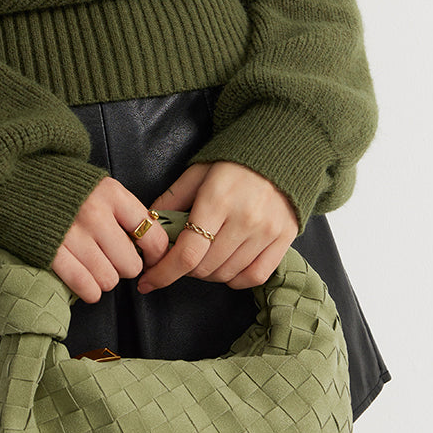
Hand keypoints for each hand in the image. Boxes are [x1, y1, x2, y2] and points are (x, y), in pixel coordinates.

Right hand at [51, 176, 171, 302]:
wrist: (17, 179)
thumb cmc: (65, 187)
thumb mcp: (100, 187)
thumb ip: (124, 211)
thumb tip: (149, 246)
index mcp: (112, 194)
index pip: (152, 236)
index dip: (156, 255)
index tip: (149, 258)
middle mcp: (95, 214)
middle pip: (130, 265)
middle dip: (123, 266)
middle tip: (111, 257)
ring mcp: (71, 235)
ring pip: (109, 280)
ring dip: (104, 278)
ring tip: (93, 264)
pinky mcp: (51, 252)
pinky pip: (85, 287)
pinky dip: (88, 290)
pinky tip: (84, 279)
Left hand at [136, 161, 298, 292]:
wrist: (278, 152)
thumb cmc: (231, 163)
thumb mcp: (195, 174)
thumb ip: (171, 201)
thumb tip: (147, 227)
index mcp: (217, 200)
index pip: (187, 252)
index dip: (164, 273)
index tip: (148, 281)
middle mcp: (244, 218)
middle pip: (205, 267)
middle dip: (184, 269)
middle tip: (180, 257)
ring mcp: (267, 231)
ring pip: (227, 274)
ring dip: (208, 273)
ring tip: (204, 256)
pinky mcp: (284, 238)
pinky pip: (255, 276)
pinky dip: (236, 279)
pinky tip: (226, 266)